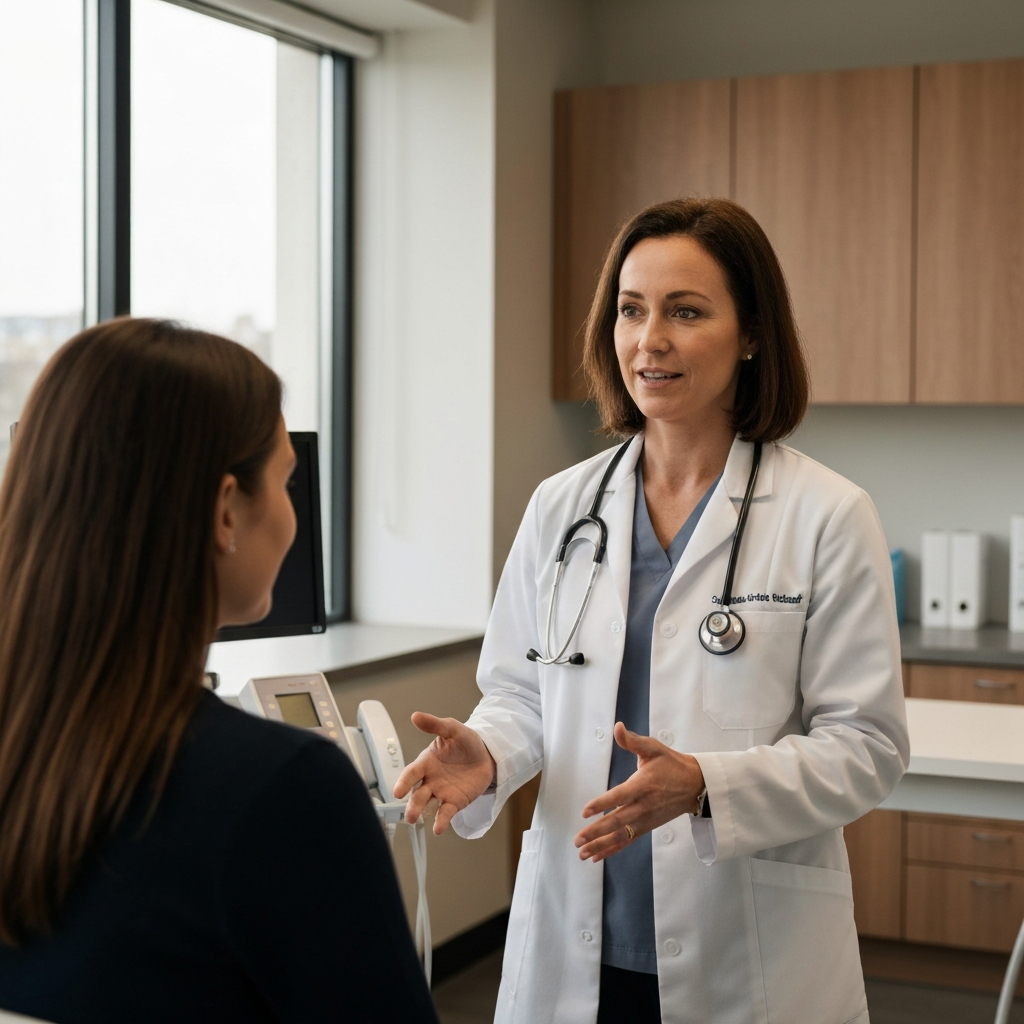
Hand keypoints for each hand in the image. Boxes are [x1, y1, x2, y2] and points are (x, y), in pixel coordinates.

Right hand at [393, 712, 496, 834]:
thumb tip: (415, 716)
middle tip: (409, 815)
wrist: (487, 754)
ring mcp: (441, 792)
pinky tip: (438, 829)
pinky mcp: (454, 802)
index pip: (412, 773)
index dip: (403, 781)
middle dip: (412, 804)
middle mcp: (430, 780)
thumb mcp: (452, 729)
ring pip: (427, 805)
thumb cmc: (465, 741)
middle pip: (417, 794)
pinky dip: (441, 821)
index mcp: (426, 762)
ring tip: (416, 821)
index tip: (397, 791)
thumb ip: (435, 725)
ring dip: (421, 813)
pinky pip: (445, 813)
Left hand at [574, 722, 704, 862]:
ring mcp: (645, 819)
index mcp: (643, 785)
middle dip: (597, 831)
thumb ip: (633, 741)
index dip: (603, 803)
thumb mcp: (654, 748)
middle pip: (618, 821)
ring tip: (582, 853)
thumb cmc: (671, 764)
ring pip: (621, 835)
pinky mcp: (647, 827)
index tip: (585, 811)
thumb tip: (617, 727)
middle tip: (578, 839)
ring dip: (601, 845)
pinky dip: (612, 849)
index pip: (620, 796)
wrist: (696, 785)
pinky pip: (628, 840)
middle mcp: (643, 805)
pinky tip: (596, 856)